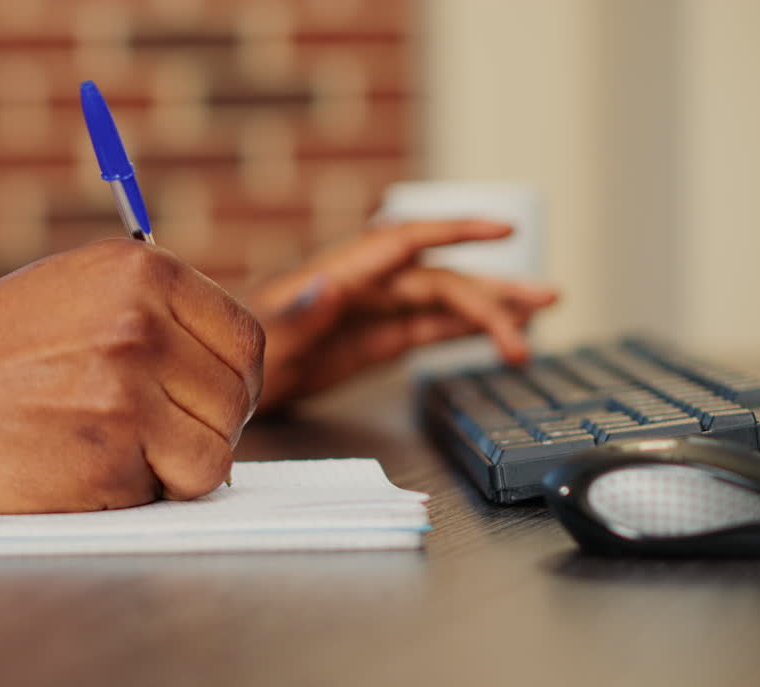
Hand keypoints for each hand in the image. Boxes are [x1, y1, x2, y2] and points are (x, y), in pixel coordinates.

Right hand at [0, 239, 263, 519]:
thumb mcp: (71, 292)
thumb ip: (153, 314)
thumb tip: (228, 367)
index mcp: (140, 271)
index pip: (245, 340)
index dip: (230, 383)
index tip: (203, 405)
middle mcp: (140, 323)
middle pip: (236, 401)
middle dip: (202, 430)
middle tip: (146, 438)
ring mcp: (125, 392)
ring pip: (214, 457)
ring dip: (172, 470)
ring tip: (102, 449)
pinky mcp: (105, 460)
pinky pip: (162, 496)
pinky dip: (129, 497)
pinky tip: (70, 469)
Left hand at [247, 220, 556, 412]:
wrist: (215, 385)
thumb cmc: (229, 354)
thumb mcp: (262, 341)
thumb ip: (300, 312)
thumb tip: (333, 282)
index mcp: (335, 277)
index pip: (403, 243)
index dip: (452, 230)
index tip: (500, 228)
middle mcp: (358, 289)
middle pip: (436, 281)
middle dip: (490, 289)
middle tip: (544, 299)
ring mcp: (367, 314)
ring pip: (439, 304)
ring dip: (489, 308)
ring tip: (541, 309)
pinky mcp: (368, 342)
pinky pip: (423, 330)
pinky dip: (460, 331)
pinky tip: (498, 333)